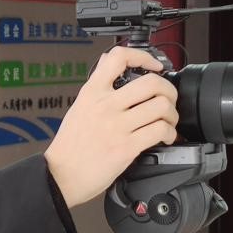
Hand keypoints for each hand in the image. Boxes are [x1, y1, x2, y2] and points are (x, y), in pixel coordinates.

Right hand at [44, 47, 179, 207]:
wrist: (61, 175)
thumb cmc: (70, 145)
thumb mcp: (79, 106)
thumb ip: (96, 86)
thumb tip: (107, 63)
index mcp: (92, 92)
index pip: (118, 58)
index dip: (143, 57)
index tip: (154, 66)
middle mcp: (106, 105)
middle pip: (151, 83)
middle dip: (169, 90)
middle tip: (168, 99)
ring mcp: (117, 126)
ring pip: (161, 107)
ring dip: (171, 114)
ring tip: (167, 121)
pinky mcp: (126, 147)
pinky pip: (159, 131)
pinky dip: (169, 133)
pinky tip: (164, 137)